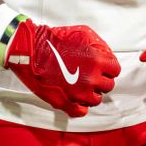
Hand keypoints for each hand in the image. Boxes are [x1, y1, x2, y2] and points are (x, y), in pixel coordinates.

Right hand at [3, 19, 120, 116]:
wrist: (31, 50)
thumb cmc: (54, 40)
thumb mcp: (83, 33)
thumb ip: (99, 46)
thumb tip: (107, 55)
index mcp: (97, 61)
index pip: (115, 70)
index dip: (109, 68)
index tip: (102, 68)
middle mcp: (91, 78)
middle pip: (108, 86)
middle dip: (101, 80)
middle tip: (91, 75)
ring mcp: (79, 93)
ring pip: (96, 100)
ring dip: (91, 93)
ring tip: (82, 86)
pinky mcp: (65, 103)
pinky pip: (81, 111)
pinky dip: (80, 106)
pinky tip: (75, 97)